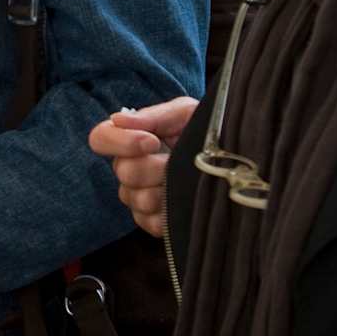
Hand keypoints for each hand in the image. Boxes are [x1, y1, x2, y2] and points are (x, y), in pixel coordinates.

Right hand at [88, 96, 198, 235]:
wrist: (236, 162)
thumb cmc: (207, 131)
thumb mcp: (186, 113)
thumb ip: (154, 116)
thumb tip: (119, 119)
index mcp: (130, 139)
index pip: (100, 138)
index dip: (121, 142)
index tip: (152, 142)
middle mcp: (128, 168)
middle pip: (123, 172)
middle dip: (155, 167)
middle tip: (177, 162)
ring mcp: (138, 196)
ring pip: (137, 199)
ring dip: (166, 189)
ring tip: (186, 180)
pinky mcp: (152, 221)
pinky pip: (150, 222)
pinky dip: (170, 213)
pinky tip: (185, 200)